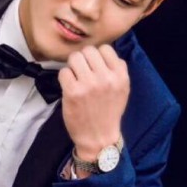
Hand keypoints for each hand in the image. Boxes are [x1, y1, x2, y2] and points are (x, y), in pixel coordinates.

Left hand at [58, 44, 128, 159]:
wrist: (99, 138)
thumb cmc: (109, 111)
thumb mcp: (122, 89)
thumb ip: (117, 69)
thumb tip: (104, 51)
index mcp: (120, 76)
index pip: (105, 48)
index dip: (97, 55)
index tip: (94, 65)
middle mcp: (106, 78)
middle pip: (87, 50)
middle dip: (83, 59)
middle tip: (82, 72)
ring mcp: (88, 84)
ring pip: (74, 58)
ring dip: (73, 66)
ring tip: (76, 78)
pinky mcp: (72, 91)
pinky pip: (64, 71)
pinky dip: (64, 77)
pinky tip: (69, 87)